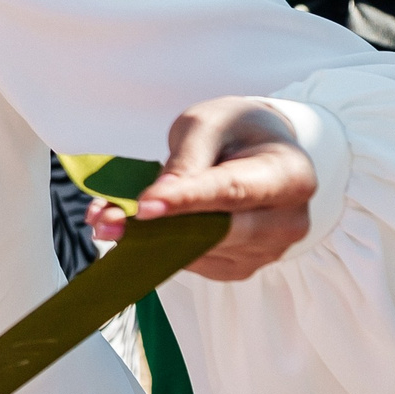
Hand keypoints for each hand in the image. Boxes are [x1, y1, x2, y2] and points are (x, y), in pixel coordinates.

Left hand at [85, 97, 316, 281]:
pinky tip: (129, 231)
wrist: (258, 148)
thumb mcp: (207, 126)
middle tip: (105, 222)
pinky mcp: (241, 267)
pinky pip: (196, 264)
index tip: (146, 206)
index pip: (234, 191)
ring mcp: (268, 251)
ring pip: (201, 253)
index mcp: (290, 175)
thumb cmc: (235, 130)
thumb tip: (150, 205)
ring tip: (106, 220)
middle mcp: (288, 220)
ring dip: (149, 240)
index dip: (188, 201)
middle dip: (158, 227)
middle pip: (220, 232)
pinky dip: (159, 249)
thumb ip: (184, 163)